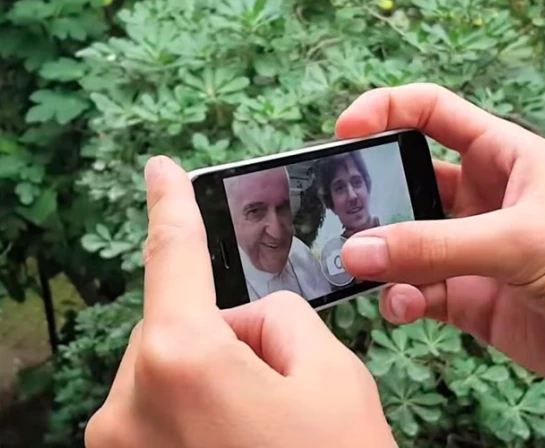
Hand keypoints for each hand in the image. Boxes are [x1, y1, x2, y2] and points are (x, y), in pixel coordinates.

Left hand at [85, 157, 395, 447]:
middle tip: (285, 386)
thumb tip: (251, 321)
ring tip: (269, 427)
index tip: (158, 171)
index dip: (169, 205)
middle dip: (233, 337)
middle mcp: (128, 401)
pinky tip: (244, 436)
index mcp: (180, 359)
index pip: (173, 255)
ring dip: (220, 376)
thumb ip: (281, 318)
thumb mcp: (329, 371)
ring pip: (177, 367)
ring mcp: (120, 444)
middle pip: (185, 324)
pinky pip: (166, 406)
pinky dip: (203, 406)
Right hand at [337, 83, 544, 412]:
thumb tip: (358, 250)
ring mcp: (473, 252)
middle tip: (339, 216)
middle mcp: (482, 200)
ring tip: (365, 271)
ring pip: (406, 244)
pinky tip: (403, 307)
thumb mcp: (521, 242)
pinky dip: (402, 299)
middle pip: (407, 183)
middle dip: (371, 197)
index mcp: (502, 157)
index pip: (433, 114)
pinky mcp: (471, 299)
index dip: (386, 110)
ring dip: (382, 258)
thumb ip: (435, 247)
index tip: (346, 130)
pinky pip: (419, 292)